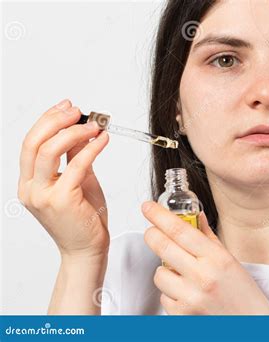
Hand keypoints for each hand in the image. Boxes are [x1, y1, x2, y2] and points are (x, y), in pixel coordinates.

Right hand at [18, 99, 109, 260]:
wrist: (88, 249)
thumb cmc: (83, 218)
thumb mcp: (78, 180)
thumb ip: (74, 156)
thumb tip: (79, 130)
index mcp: (29, 183)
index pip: (30, 143)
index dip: (47, 121)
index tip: (66, 107)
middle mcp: (30, 189)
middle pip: (34, 142)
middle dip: (56, 121)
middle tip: (77, 111)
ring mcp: (42, 196)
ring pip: (49, 150)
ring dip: (74, 132)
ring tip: (94, 126)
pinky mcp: (60, 201)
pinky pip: (76, 165)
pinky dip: (91, 148)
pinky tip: (102, 140)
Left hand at [141, 201, 268, 314]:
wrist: (250, 328)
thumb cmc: (243, 295)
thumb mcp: (231, 261)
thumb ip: (209, 238)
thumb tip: (195, 217)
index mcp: (217, 258)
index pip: (180, 230)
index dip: (159, 216)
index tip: (149, 207)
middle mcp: (203, 276)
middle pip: (163, 246)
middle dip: (151, 234)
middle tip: (152, 231)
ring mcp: (191, 297)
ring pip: (158, 273)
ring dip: (164, 270)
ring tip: (180, 274)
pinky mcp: (182, 315)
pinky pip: (163, 296)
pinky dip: (170, 292)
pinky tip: (185, 293)